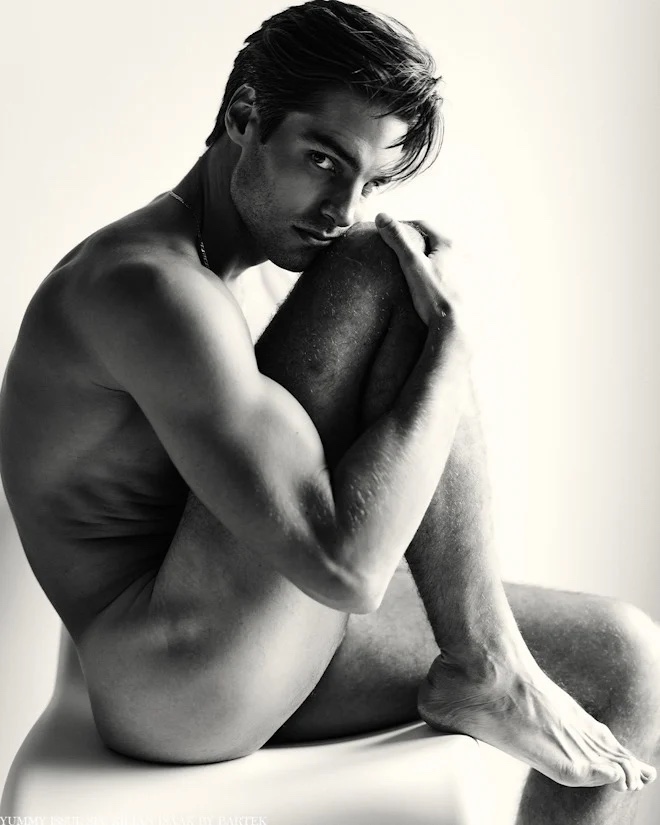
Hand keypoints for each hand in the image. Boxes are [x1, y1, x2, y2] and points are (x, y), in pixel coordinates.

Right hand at [375, 213, 457, 328]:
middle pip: (434, 240)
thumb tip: (381, 217)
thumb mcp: (411, 265)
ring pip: (443, 257)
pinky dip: (436, 272)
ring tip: (411, 267)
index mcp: (451, 244)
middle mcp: (464, 254)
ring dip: (428, 257)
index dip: (404, 225)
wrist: (455, 327)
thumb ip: (398, 239)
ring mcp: (468, 271)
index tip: (389, 233)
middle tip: (398, 249)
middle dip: (417, 241)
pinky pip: (449, 272)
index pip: (423, 224)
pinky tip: (427, 283)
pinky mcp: (468, 288)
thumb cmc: (434, 296)